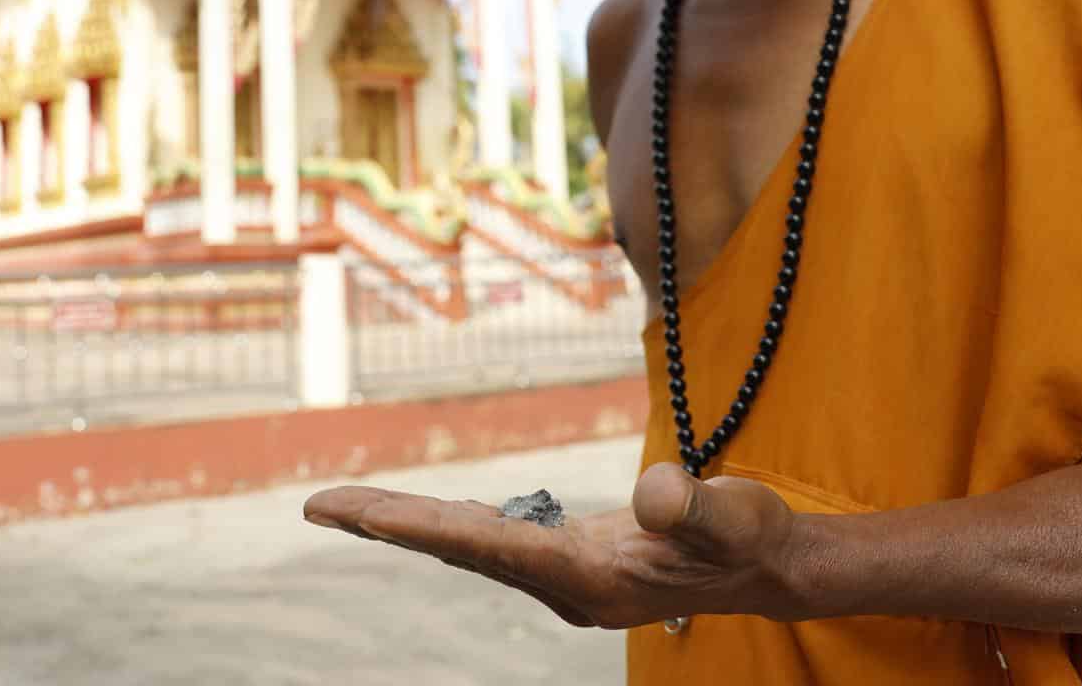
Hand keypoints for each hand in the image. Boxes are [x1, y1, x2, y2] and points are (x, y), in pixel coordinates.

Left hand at [301, 461, 803, 629]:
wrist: (765, 567)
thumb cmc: (750, 535)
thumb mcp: (735, 514)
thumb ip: (695, 506)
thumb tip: (656, 495)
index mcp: (591, 578)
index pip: (491, 548)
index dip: (426, 528)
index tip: (365, 517)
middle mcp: (563, 587)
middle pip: (460, 549)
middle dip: (388, 526)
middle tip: (316, 505)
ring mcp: (562, 580)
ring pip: (467, 547)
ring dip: (406, 525)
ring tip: (342, 506)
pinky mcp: (566, 563)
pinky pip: (489, 541)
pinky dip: (445, 525)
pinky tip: (416, 515)